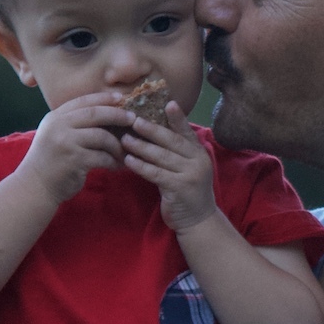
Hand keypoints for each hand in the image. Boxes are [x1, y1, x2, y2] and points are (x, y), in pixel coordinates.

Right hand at [16, 92, 132, 203]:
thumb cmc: (51, 161)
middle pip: (95, 114)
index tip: (122, 98)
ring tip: (124, 153)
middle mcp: (58, 126)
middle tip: (133, 119)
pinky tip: (117, 166)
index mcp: (55, 117)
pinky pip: (102, 157)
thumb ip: (74, 123)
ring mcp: (65, 142)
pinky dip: (113, 161)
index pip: (84, 101)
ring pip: (102, 136)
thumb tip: (106, 111)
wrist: (35, 186)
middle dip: (117, 115)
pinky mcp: (74, 160)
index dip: (105, 98)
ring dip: (117, 145)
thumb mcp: (56, 135)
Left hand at [121, 103, 217, 232]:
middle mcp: (198, 161)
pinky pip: (156, 173)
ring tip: (124, 139)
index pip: (186, 131)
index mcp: (199, 153)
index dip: (177, 117)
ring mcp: (190, 174)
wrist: (198, 220)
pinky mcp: (179, 188)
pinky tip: (128, 160)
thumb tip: (153, 132)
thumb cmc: (188, 191)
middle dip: (152, 129)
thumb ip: (176, 152)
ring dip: (141, 147)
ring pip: (162, 156)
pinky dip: (141, 166)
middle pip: (172, 140)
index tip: (168, 103)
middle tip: (133, 120)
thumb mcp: (187, 168)